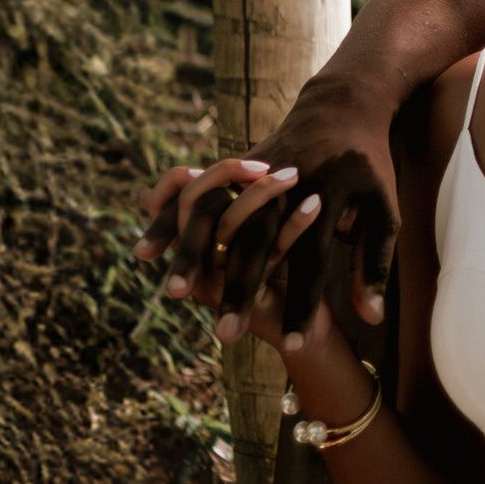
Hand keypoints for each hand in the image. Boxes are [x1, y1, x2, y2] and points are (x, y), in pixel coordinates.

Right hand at [138, 162, 317, 343]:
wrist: (308, 326)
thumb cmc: (285, 263)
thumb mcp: (262, 225)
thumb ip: (243, 197)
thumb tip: (248, 157)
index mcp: (192, 238)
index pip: (169, 194)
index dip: (187, 174)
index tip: (242, 160)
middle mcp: (196, 260)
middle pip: (193, 203)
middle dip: (226, 174)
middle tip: (264, 163)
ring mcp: (215, 281)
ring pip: (228, 227)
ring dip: (261, 194)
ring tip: (293, 174)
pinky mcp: (247, 297)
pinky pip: (271, 252)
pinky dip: (294, 224)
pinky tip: (314, 202)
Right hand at [139, 69, 398, 346]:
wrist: (347, 102)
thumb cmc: (370, 167)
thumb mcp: (385, 211)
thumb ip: (374, 266)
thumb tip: (371, 319)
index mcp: (329, 194)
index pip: (313, 262)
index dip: (304, 304)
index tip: (296, 346)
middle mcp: (290, 180)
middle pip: (258, 242)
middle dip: (239, 291)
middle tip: (226, 335)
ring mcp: (261, 166)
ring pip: (220, 217)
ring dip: (193, 255)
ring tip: (175, 295)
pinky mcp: (241, 161)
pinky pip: (197, 192)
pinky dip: (169, 217)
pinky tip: (147, 250)